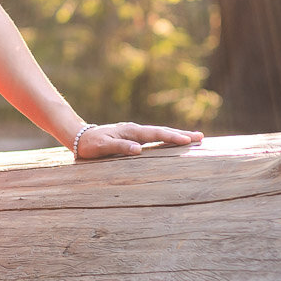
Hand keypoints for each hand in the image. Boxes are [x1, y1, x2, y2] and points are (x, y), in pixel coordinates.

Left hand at [74, 123, 203, 159]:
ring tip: (194, 138)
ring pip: (159, 134)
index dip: (172, 137)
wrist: (80, 137)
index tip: (187, 140)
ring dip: (176, 135)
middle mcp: (135, 130)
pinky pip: (153, 138)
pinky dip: (166, 139)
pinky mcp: (133, 137)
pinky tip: (173, 142)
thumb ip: (119, 148)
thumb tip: (138, 150)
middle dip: (181, 134)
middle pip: (162, 131)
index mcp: (131, 131)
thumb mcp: (102, 147)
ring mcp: (135, 133)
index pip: (155, 134)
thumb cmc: (90, 144)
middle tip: (200, 137)